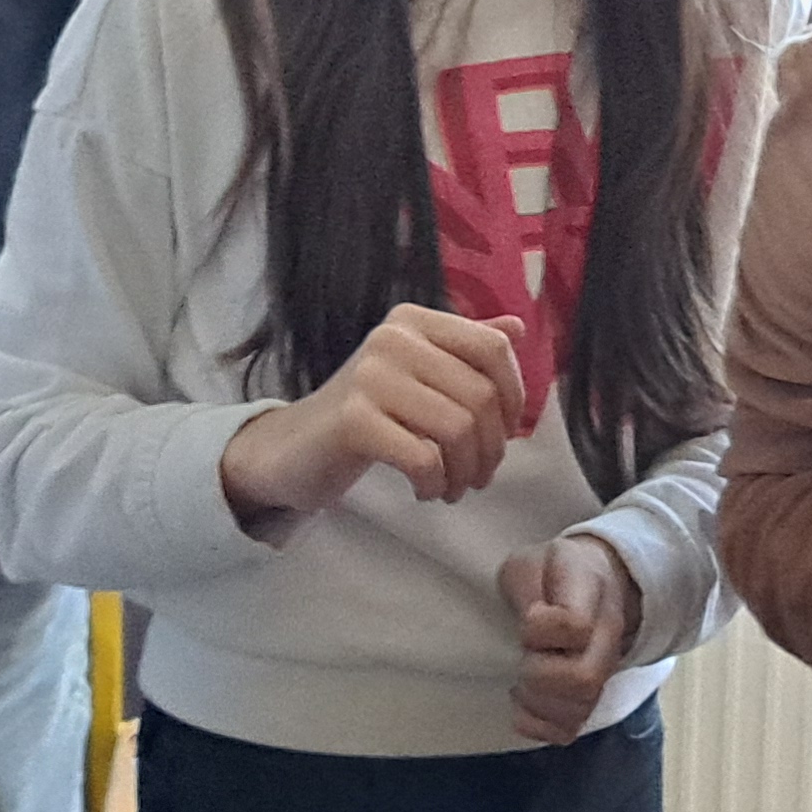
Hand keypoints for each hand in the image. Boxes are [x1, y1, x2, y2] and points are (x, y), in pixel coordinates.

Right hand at [218, 304, 526, 528]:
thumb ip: (464, 351)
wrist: (292, 448)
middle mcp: (393, 337)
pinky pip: (424, 457)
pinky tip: (425, 490)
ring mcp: (371, 376)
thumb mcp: (417, 375)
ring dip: (466, 472)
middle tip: (479, 477)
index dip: (513, 395)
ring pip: (457, 429)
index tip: (505, 432)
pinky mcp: (354, 419)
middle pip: (480, 396)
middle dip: (491, 449)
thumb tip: (518, 329)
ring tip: (453, 488)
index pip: (492, 348)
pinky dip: (435, 483)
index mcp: (414, 321)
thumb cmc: (366, 414)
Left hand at [501, 532, 641, 744]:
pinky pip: (568, 731)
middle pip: (584, 679)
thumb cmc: (550, 573)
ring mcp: (603, 671)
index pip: (576, 627)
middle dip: (538, 675)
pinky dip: (538, 727)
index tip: (527, 617)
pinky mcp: (588, 699)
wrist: (593, 582)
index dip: (539, 631)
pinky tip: (524, 705)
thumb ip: (526, 585)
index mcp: (592, 593)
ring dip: (537, 703)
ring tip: (520, 682)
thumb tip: (529, 621)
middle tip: (522, 657)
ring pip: (579, 710)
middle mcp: (607, 636)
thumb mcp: (529, 562)